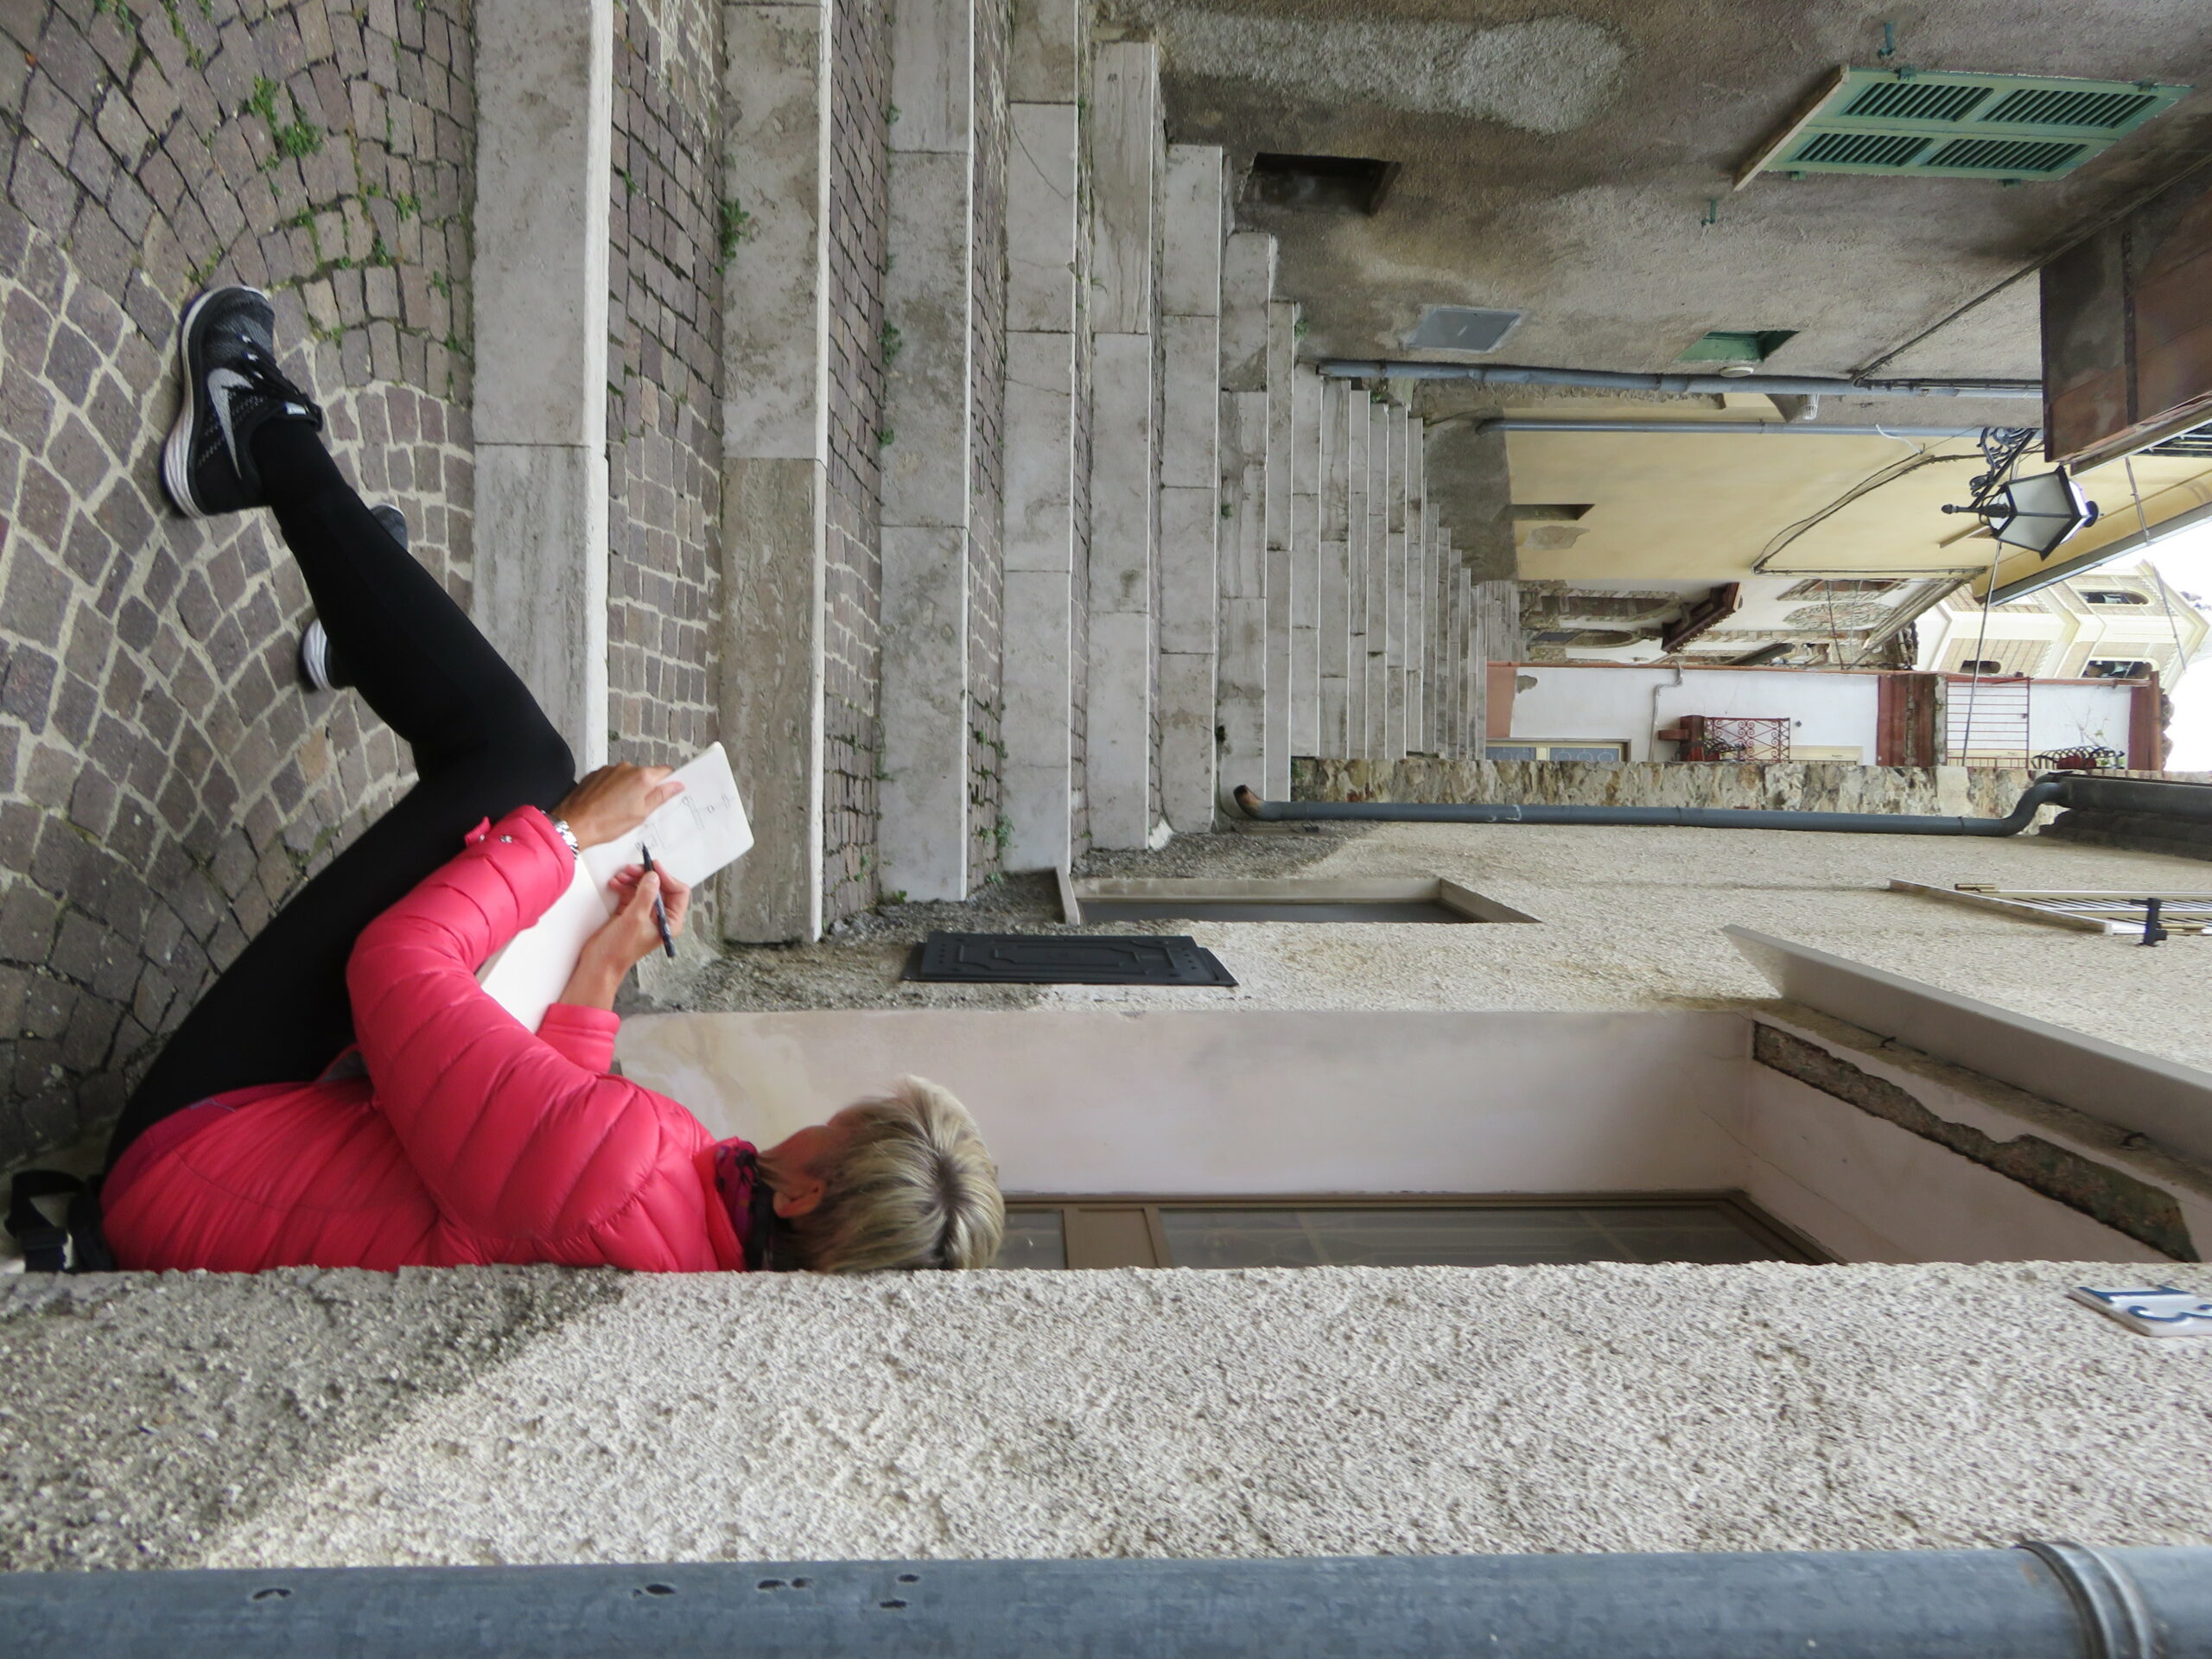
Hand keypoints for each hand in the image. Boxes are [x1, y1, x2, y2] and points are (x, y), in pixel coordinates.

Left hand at [550, 763, 682, 850]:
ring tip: (618, 808)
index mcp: (643, 777)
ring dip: (627, 788)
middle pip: (645, 774)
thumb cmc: (609, 823)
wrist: (575, 823)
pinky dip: (612, 788)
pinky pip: (612, 778)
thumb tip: (677, 785)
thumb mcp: (641, 814)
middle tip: (638, 808)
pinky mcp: (595, 773)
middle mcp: (627, 767)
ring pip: (627, 776)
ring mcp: (609, 769)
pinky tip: (606, 803)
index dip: (667, 783)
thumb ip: (661, 796)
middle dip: (645, 788)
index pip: (665, 771)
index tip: (663, 795)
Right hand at [606, 862, 690, 942]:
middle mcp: (660, 917)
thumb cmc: (620, 950)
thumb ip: (646, 895)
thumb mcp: (635, 919)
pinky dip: (624, 886)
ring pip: (644, 887)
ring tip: (621, 876)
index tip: (653, 868)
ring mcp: (645, 914)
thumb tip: (654, 876)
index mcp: (670, 922)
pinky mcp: (630, 912)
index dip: (667, 877)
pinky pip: (631, 892)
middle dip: (646, 876)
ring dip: (632, 879)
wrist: (599, 964)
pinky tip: (615, 884)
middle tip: (632, 869)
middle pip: (660, 887)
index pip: (678, 892)